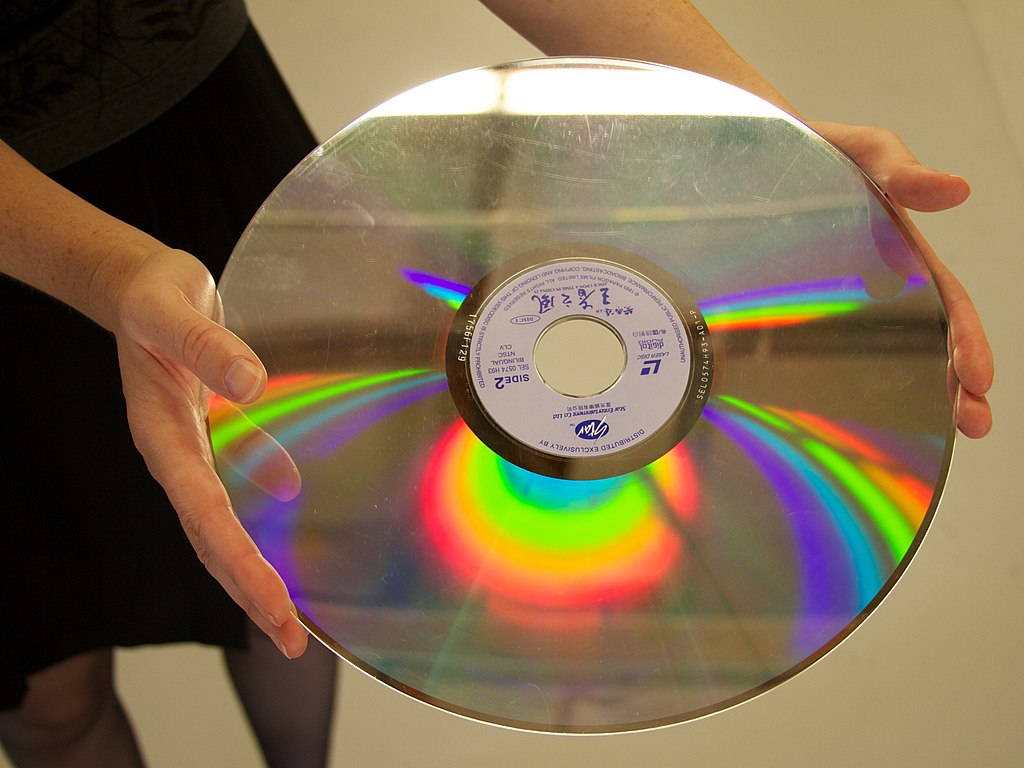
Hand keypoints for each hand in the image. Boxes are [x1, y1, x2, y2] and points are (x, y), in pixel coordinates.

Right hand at [114, 248, 308, 657]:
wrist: (139, 285)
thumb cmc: (152, 295)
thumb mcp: (172, 309)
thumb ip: (207, 346)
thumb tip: (253, 382)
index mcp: (162, 434)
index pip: (204, 514)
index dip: (239, 563)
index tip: (273, 605)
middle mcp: (177, 453)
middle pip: (212, 539)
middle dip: (249, 593)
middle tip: (291, 643)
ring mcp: (193, 450)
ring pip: (222, 526)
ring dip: (254, 572)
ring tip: (288, 620)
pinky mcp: (212, 436)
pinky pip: (237, 491)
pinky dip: (260, 524)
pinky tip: (292, 536)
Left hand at [811, 121, 993, 438]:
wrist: (751, 152)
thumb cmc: (812, 148)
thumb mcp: (858, 151)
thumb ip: (899, 168)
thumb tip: (956, 189)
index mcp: (900, 253)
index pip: (945, 303)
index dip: (966, 341)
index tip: (979, 382)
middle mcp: (877, 283)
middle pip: (926, 339)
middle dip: (956, 383)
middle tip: (974, 425)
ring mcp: (840, 300)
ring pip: (885, 352)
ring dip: (916, 392)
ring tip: (937, 434)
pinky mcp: (797, 307)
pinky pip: (825, 350)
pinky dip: (848, 384)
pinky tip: (849, 416)